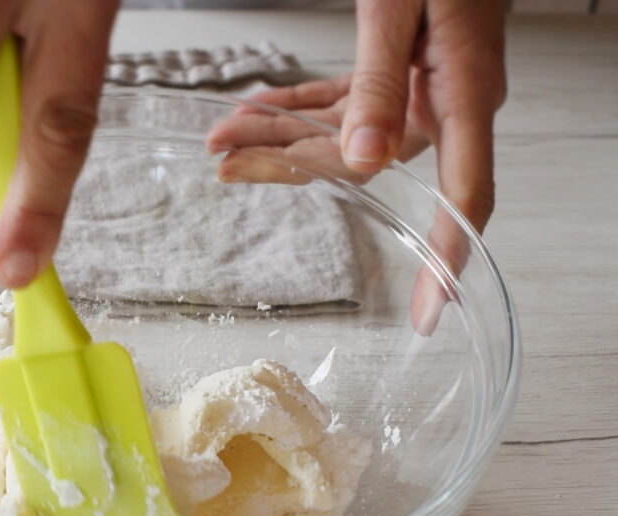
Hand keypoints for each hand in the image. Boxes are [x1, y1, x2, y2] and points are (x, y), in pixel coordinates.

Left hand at [207, 0, 506, 334]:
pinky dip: (298, 107)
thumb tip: (363, 159)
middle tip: (225, 166)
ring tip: (222, 136)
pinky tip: (257, 111)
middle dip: (286, 167)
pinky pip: (343, 100)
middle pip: (361, 161)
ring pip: (341, 132)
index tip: (431, 313)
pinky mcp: (396, 68)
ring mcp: (418, 87)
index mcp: (462, 93)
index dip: (449, 261)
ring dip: (279, 135)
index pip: (465, 199)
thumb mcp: (402, 8)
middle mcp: (443, 101)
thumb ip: (378, 80)